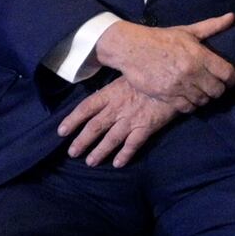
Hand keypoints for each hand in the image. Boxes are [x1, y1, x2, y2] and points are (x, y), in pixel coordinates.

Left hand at [57, 81, 181, 167]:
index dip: (72, 121)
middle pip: (95, 127)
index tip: (61, 132)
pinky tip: (118, 164)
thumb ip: (114, 80)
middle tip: (72, 153)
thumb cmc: (151, 72)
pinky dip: (125, 155)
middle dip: (81, 141)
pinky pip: (133, 145)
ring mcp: (131, 119)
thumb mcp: (128, 71)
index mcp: (110, 93)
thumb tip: (101, 78)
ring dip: (99, 152)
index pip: (85, 108)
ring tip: (90, 162)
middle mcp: (117, 108)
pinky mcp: (146, 127)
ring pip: (111, 139)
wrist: (173, 79)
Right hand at [92, 16, 234, 117]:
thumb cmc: (161, 39)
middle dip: (219, 89)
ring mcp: (178, 86)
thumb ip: (212, 26)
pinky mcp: (166, 96)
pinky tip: (189, 98)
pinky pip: (187, 107)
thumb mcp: (187, 31)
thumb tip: (232, 17)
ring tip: (201, 91)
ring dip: (205, 97)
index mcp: (199, 55)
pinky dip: (191, 105)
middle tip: (214, 85)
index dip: (232, 78)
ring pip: (203, 101)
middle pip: (217, 90)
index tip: (228, 79)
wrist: (131, 49)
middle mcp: (191, 72)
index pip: (228, 73)